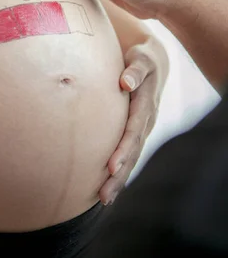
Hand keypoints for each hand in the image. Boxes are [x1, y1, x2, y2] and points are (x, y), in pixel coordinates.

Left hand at [99, 37, 167, 204]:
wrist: (153, 62)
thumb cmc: (140, 58)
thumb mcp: (140, 59)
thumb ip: (135, 70)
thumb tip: (125, 81)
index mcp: (146, 105)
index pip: (133, 131)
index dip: (123, 149)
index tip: (111, 166)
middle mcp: (146, 121)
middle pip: (133, 151)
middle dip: (119, 174)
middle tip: (105, 194)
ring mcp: (143, 128)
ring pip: (132, 157)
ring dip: (119, 178)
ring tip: (105, 198)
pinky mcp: (136, 131)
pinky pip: (129, 154)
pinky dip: (120, 171)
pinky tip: (108, 186)